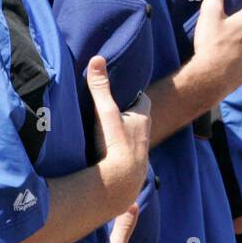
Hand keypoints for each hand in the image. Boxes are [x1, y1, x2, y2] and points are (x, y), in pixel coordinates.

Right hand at [87, 55, 151, 207]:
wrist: (121, 183)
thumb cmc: (115, 145)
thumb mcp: (106, 113)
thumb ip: (100, 88)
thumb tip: (97, 58)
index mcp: (141, 119)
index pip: (143, 100)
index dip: (135, 95)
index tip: (125, 90)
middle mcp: (144, 136)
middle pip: (140, 120)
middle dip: (130, 114)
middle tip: (115, 110)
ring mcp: (140, 154)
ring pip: (135, 139)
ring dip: (125, 135)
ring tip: (110, 133)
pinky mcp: (132, 170)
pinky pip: (128, 157)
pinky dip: (121, 154)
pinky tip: (109, 157)